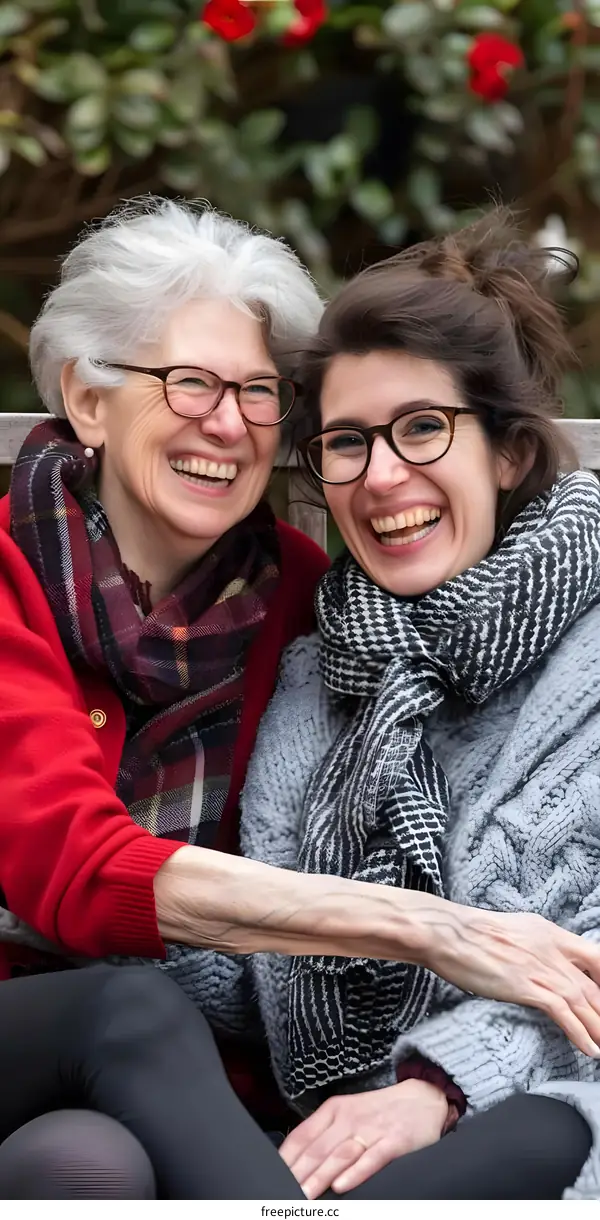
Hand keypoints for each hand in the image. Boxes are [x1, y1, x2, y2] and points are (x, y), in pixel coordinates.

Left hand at [279, 1081, 446, 1197]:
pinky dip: (356, 1173)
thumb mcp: (348, 1114)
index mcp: (334, 1110)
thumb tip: (298, 1163)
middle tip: (284, 1193)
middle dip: (299, 1174)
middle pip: (318, 1149)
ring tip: (305, 1195)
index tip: (274, 1178)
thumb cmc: (380, 1111)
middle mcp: (350, 1118)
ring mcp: (372, 1129)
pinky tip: (341, 1186)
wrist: (424, 1097)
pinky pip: (372, 1159)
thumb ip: (325, 1136)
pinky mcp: (394, 1141)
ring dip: (320, 1177)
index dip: (286, 1159)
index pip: (302, 1136)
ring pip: (340, 1155)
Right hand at [421, 904, 599, 1057]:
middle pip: (592, 984)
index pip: (594, 955)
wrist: (448, 934)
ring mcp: (539, 967)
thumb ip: (533, 946)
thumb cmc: (470, 934)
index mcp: (548, 932)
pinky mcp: (526, 985)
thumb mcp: (513, 931)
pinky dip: (579, 1032)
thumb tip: (541, 964)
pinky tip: (589, 1048)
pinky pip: (562, 1013)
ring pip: (582, 1000)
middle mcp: (550, 948)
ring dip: (598, 1027)